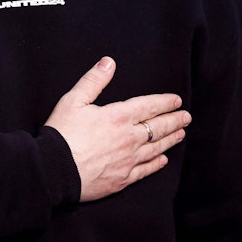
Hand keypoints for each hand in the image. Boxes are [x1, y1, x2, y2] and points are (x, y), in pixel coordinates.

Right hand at [44, 57, 190, 201]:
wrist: (55, 169)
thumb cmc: (61, 133)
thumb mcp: (73, 100)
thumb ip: (93, 81)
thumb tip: (108, 63)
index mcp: (118, 117)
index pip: (149, 106)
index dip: (165, 102)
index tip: (176, 100)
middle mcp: (129, 138)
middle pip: (158, 127)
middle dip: (174, 120)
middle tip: (186, 117)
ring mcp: (129, 160)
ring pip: (156, 148)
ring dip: (170, 140)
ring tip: (180, 134)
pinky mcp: (123, 178)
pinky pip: (146, 170)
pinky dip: (156, 163)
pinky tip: (162, 160)